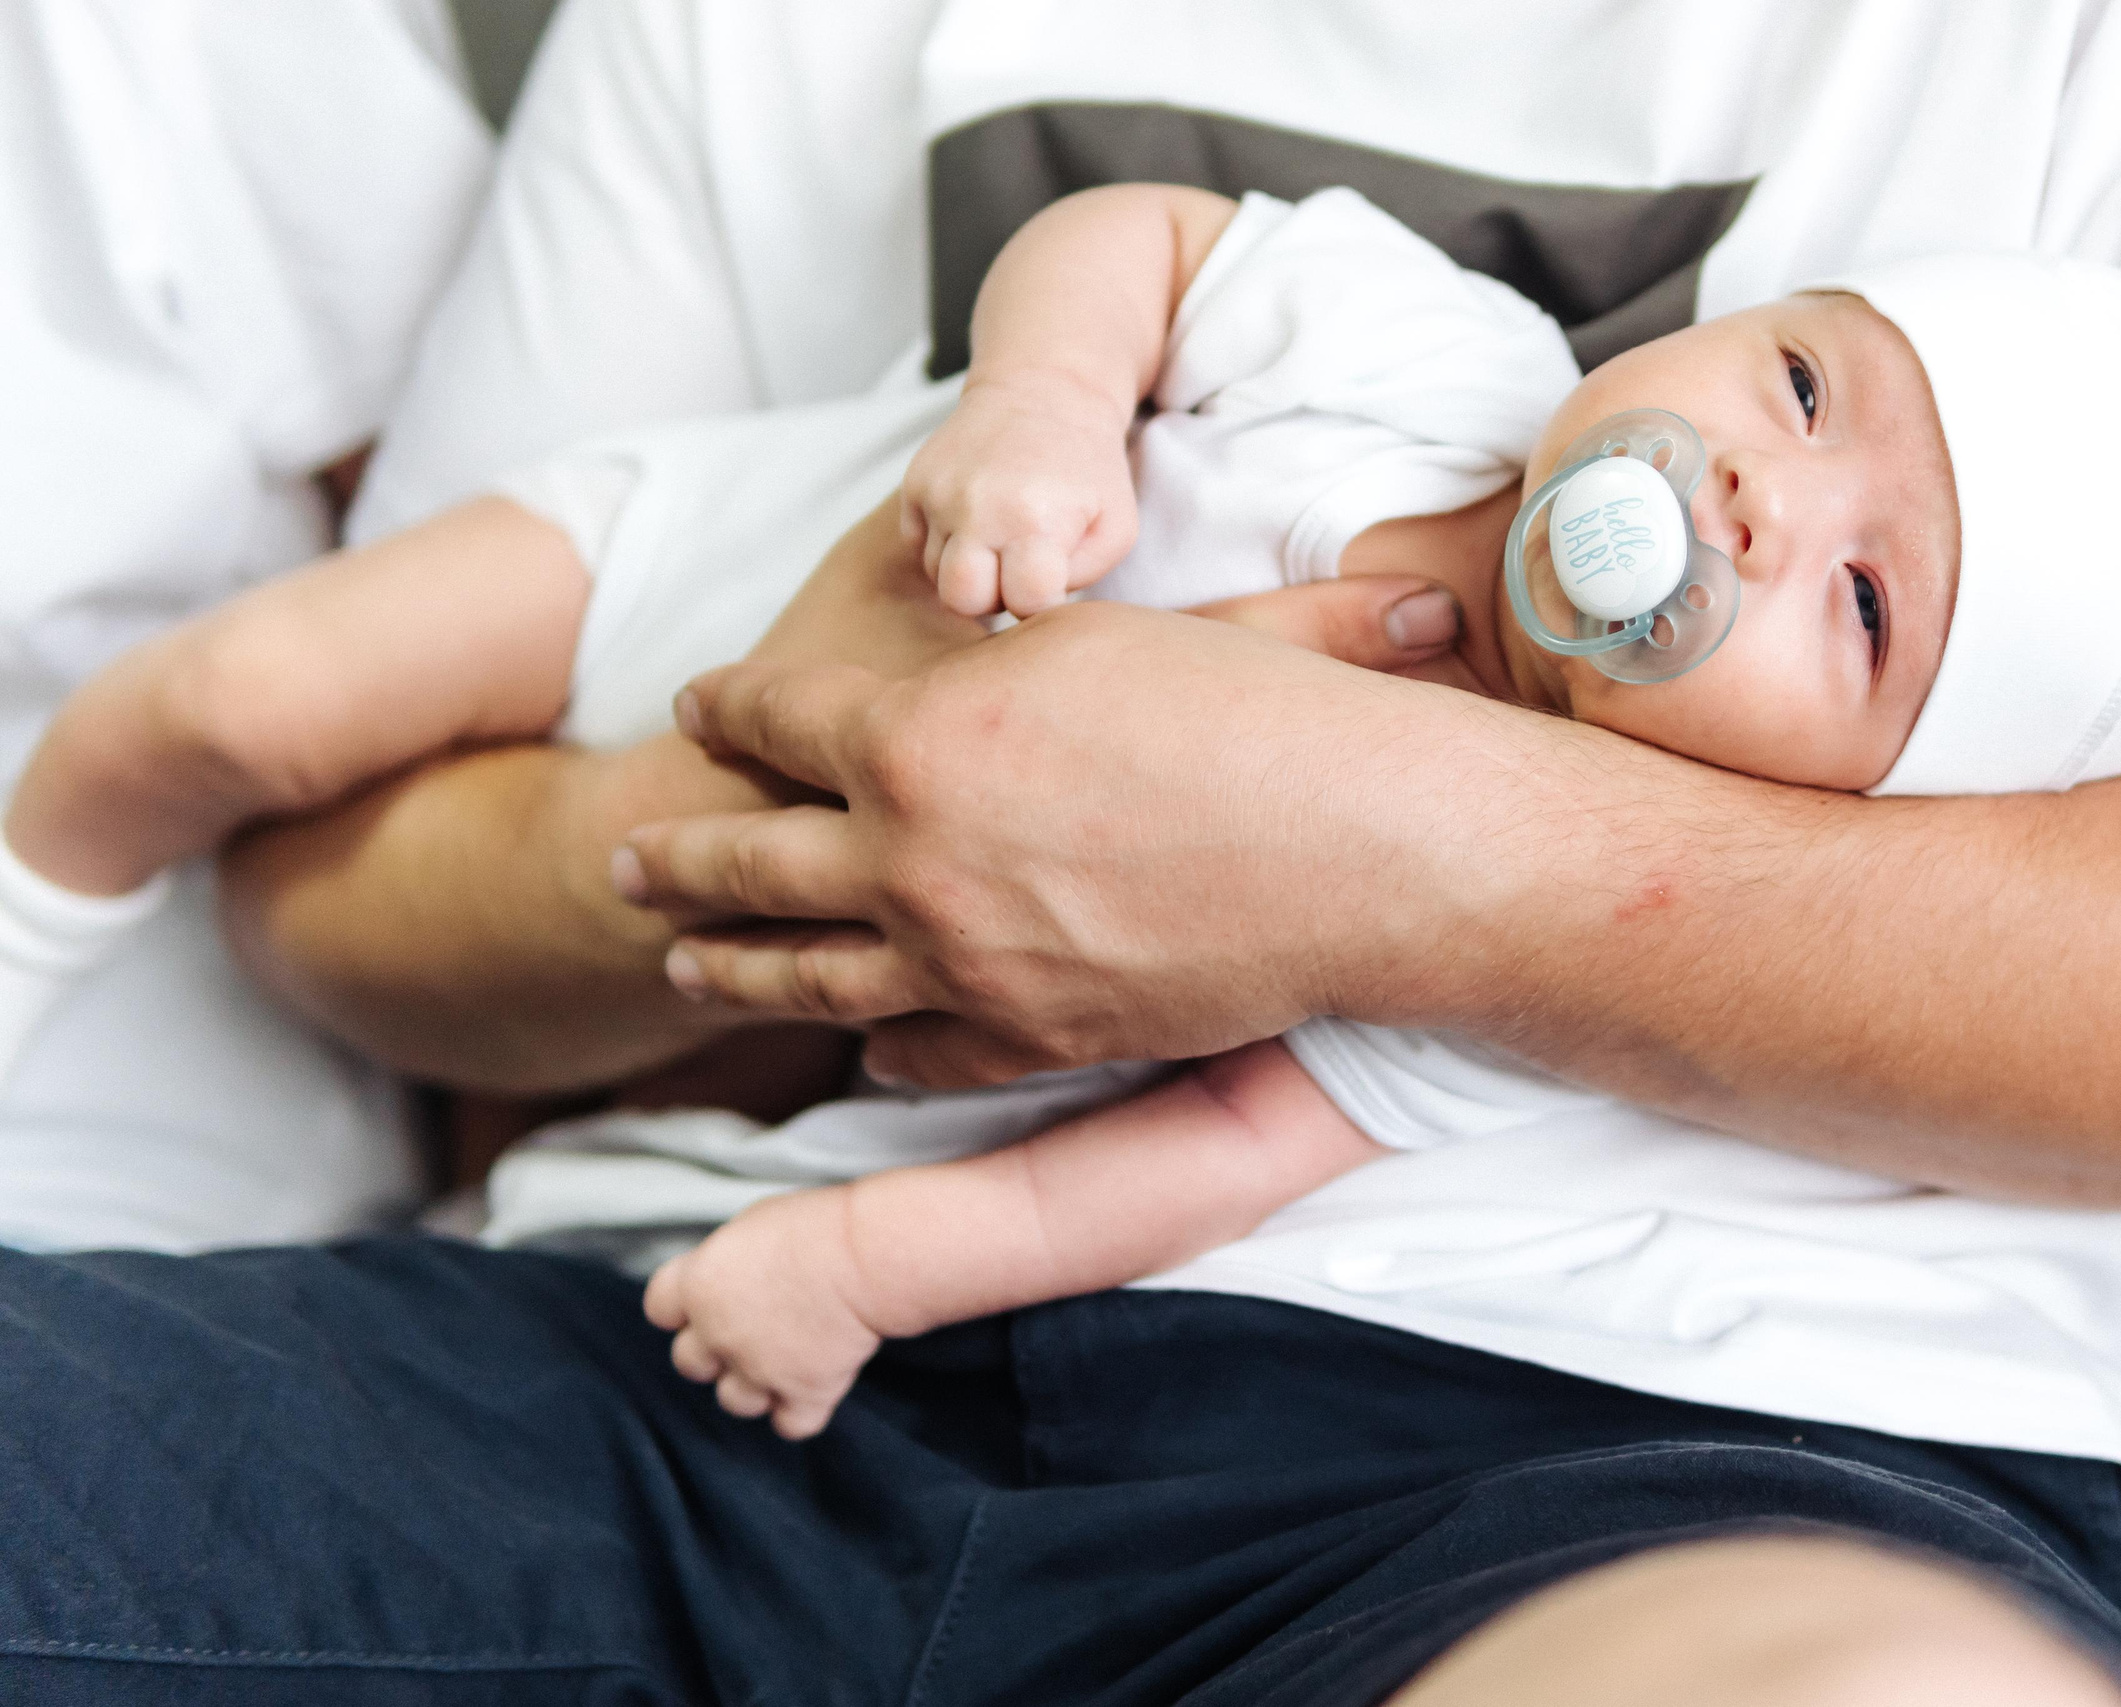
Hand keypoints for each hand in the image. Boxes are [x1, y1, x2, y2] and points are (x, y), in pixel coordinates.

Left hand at [612, 578, 1485, 1087]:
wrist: (1363, 857)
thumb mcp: (1107, 639)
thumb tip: (959, 649)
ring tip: (679, 963)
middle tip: (628, 856)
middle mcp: (914, 858)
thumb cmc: (1258, 719)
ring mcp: (963, 963)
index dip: (729, 707)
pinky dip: (876, 1046)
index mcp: (923, 733)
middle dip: (678, 852)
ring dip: (728, 967)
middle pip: (751, 859)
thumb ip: (998, 659)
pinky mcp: (1028, 1041)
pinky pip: (918, 1051)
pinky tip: (856, 1048)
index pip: (779, 715)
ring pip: (803, 974)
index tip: (699, 706)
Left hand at [642, 1187, 882, 1439]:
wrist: (869, 1255)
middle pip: (690, 1362)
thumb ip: (725, 1263)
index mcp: (700, 1284)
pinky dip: (800, 1411)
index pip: (659, 1308)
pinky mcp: (804, 1393)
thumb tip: (727, 1279)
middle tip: (750, 1330)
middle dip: (714, 1351)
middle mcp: (719, 1333)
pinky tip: (812, 1388)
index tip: (704, 1303)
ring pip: (735, 1401)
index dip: (682, 1307)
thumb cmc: (819, 1226)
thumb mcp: (752, 1225)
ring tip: (785, 1359)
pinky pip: (790, 1424)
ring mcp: (759, 1369)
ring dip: (754, 1385)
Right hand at [898, 374, 1138, 618]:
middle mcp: (980, 508)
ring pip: (937, 574)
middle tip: (1016, 568)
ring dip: (970, 567)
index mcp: (1037, 520)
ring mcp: (940, 494)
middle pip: (962, 600)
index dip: (1038, 600)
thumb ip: (1084, 576)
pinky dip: (944, 541)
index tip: (1048, 577)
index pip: (1024, 602)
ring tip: (1000, 536)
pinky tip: (976, 518)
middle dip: (991, 596)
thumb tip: (1036, 601)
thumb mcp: (1116, 525)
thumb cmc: (1087, 467)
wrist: (1043, 391)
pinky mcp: (915, 483)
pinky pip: (917, 542)